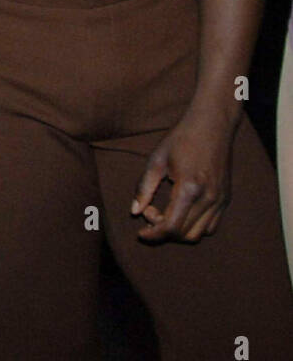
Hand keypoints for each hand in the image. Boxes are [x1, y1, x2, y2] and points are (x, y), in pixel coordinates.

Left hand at [131, 107, 236, 242]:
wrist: (212, 126)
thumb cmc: (181, 139)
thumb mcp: (156, 160)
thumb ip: (144, 188)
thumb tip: (134, 211)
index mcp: (189, 189)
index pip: (171, 227)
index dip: (153, 235)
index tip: (140, 232)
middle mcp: (209, 199)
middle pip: (184, 234)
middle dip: (162, 230)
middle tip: (149, 211)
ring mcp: (220, 200)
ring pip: (199, 234)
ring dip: (178, 230)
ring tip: (162, 211)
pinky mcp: (226, 199)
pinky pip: (210, 226)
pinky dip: (193, 226)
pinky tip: (179, 210)